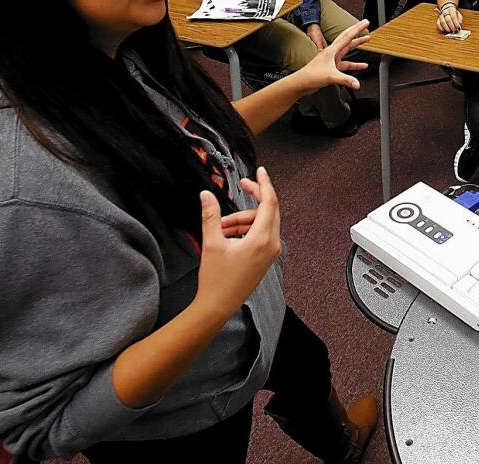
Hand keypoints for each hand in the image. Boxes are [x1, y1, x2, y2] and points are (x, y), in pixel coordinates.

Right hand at [194, 167, 280, 316]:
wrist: (218, 306)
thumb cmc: (216, 279)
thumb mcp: (211, 243)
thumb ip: (211, 216)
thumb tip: (206, 194)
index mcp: (262, 240)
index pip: (269, 203)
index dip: (264, 184)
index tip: (259, 171)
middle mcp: (272, 245)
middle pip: (268, 210)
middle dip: (254, 197)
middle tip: (242, 185)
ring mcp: (270, 252)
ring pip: (261, 223)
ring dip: (242, 218)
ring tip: (220, 227)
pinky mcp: (265, 258)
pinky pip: (260, 234)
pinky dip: (245, 229)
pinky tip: (226, 235)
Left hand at [298, 18, 370, 91]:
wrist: (301, 83)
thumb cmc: (311, 76)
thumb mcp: (331, 76)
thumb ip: (346, 80)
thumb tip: (357, 83)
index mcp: (332, 51)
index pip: (348, 36)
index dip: (357, 28)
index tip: (365, 22)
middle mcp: (332, 53)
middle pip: (348, 39)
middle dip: (357, 31)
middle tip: (365, 25)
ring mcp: (332, 60)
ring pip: (347, 49)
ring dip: (357, 44)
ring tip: (366, 40)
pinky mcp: (332, 67)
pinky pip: (346, 63)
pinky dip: (355, 64)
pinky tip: (361, 66)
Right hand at [436, 5, 462, 32]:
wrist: (447, 10)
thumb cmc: (454, 14)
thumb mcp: (459, 15)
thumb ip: (459, 19)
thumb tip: (459, 24)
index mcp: (451, 10)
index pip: (453, 16)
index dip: (456, 23)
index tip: (458, 27)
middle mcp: (445, 12)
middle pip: (448, 20)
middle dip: (451, 26)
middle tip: (454, 30)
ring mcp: (441, 16)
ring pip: (442, 22)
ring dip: (446, 28)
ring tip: (450, 31)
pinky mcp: (438, 19)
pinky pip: (438, 24)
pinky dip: (441, 28)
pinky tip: (444, 30)